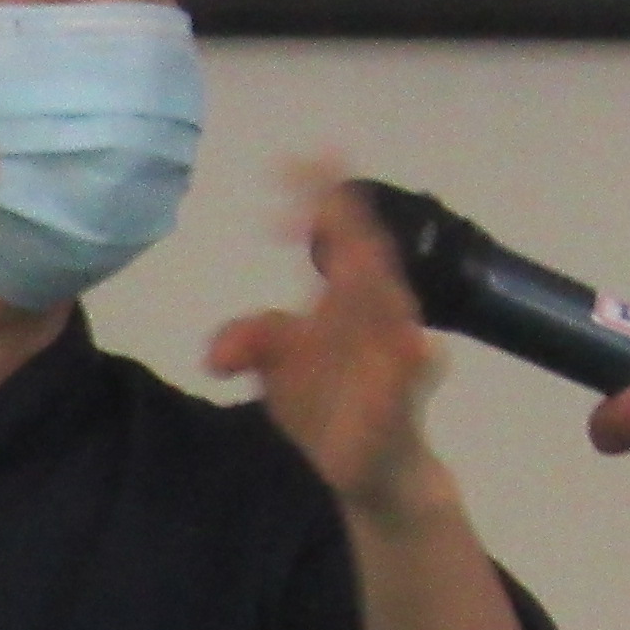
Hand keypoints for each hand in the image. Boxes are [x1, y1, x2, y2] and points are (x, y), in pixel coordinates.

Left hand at [208, 168, 446, 521]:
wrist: (378, 470)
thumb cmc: (332, 406)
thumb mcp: (282, 369)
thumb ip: (253, 344)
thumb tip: (215, 356)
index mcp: (352, 299)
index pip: (339, 236)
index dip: (319, 198)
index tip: (293, 159)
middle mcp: (379, 319)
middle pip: (367, 261)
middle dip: (345, 226)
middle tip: (319, 189)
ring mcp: (397, 361)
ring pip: (390, 310)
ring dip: (374, 277)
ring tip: (352, 241)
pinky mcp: (403, 406)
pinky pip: (410, 381)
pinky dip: (415, 364)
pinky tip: (415, 346)